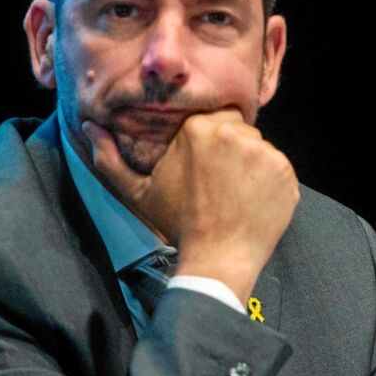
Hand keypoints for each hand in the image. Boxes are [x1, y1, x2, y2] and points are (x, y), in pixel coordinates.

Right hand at [83, 110, 299, 303]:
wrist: (217, 258)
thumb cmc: (177, 224)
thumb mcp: (138, 192)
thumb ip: (110, 157)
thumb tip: (89, 127)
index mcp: (199, 128)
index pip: (212, 117)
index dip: (209, 138)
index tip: (204, 161)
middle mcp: (236, 133)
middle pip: (237, 129)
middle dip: (230, 148)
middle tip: (219, 180)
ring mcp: (265, 152)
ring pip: (258, 147)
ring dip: (250, 164)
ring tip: (235, 193)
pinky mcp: (286, 172)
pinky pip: (278, 168)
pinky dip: (269, 181)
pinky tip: (252, 201)